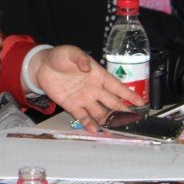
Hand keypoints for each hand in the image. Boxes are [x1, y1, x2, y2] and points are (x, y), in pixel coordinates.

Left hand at [29, 45, 144, 130]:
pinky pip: (83, 117)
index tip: (141, 102)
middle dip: (123, 112)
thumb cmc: (60, 57)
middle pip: (112, 103)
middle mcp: (94, 89)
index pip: (117, 87)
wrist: (42, 66)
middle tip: (134, 121)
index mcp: (98, 76)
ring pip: (100, 112)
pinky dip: (89, 124)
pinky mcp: (72, 105)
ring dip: (108, 120)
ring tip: (117, 129)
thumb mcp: (71, 53)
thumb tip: (88, 67)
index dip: (129, 94)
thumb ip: (80, 59)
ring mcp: (84, 99)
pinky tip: (96, 130)